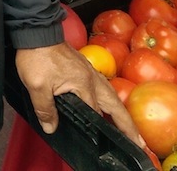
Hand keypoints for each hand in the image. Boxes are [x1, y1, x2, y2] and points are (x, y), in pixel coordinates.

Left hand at [15, 42, 144, 147]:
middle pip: (115, 105)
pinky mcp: (83, 66)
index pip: (98, 115)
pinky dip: (109, 98)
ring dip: (121, 111)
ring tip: (128, 126)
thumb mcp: (37, 86)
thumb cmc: (37, 55)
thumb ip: (45, 109)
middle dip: (128, 125)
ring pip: (111, 94)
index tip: (123, 145)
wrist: (36, 31)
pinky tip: (106, 103)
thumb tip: (51, 127)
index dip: (108, 132)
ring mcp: (88, 70)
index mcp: (84, 84)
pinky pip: (102, 85)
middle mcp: (91, 77)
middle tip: (140, 141)